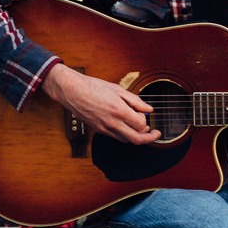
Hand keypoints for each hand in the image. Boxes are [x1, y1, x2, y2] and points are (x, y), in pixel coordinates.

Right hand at [43, 64, 159, 144]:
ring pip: (126, 140)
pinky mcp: (99, 130)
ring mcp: (104, 129)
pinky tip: (125, 125)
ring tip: (139, 127)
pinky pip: (116, 137)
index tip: (146, 115)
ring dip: (135, 136)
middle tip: (155, 134)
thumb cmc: (93, 87)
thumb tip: (148, 109)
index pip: (141, 125)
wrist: (72, 91)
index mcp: (119, 111)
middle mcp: (112, 123)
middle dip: (149, 138)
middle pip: (137, 139)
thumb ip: (135, 101)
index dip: (147, 121)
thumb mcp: (118, 89)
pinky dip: (124, 134)